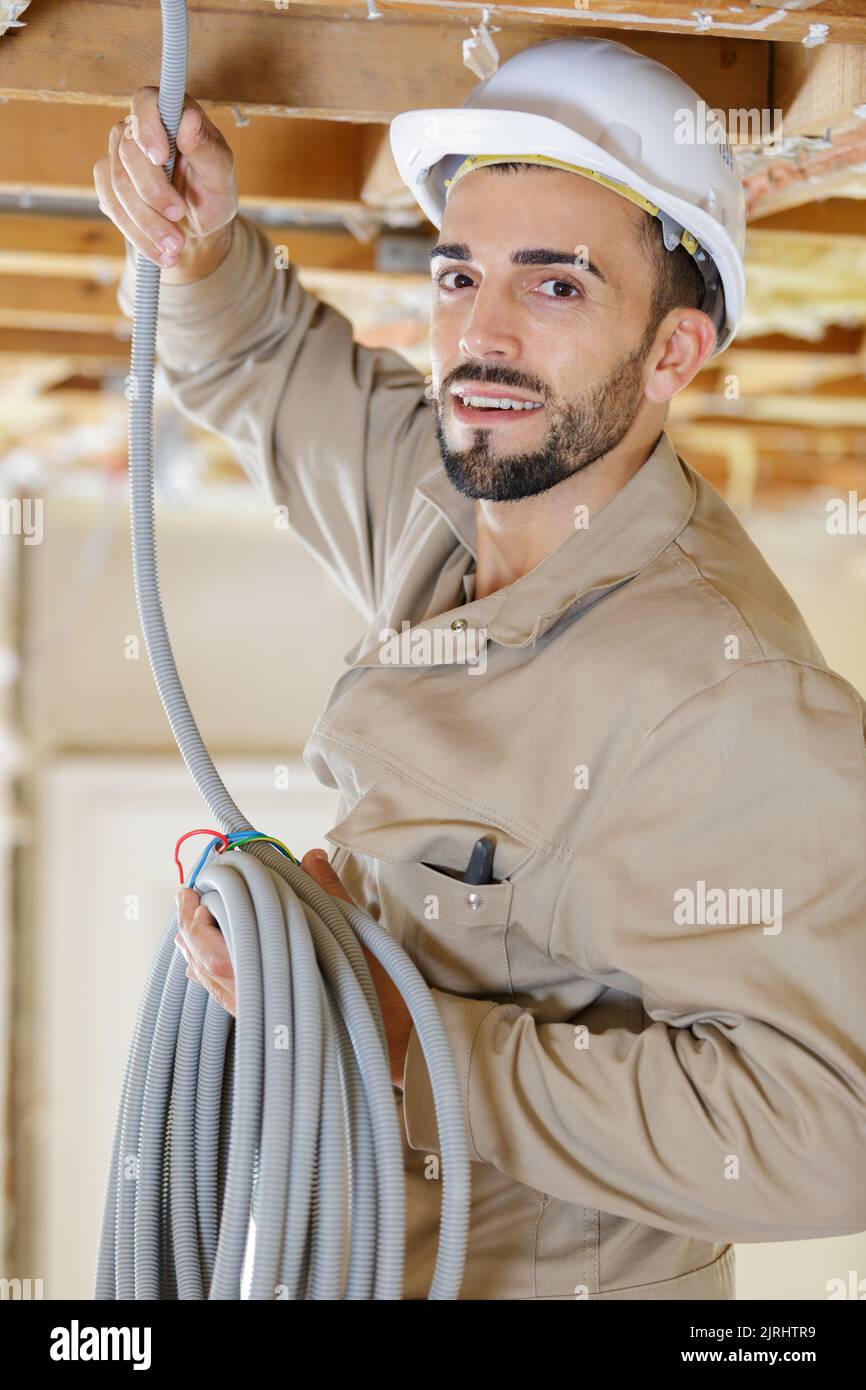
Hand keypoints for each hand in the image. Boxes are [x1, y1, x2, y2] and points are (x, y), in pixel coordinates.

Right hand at [93, 86, 237, 268]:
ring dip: (146, 221)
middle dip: (153, 192)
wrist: (197, 225)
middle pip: (128, 153)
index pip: (145, 101)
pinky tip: (159, 250)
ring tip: (174, 245)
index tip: (160, 157)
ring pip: (117, 184)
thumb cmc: (213, 193)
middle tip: (179, 216)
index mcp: (170, 114)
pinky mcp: (108, 181)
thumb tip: (190, 119)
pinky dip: (136, 232)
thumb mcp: (222, 177)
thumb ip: (208, 150)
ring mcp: (119, 154)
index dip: (147, 127)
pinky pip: (111, 205)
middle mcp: (140, 128)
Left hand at [175, 848, 413, 1087]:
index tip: (203, 886)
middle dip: (191, 925)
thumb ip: (327, 893)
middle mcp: (254, 999)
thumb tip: (310, 858)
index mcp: (273, 978)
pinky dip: (204, 969)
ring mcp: (252, 1012)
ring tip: (189, 916)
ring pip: (207, 977)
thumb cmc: (374, 995)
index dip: (204, 914)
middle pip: (205, 960)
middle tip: (187, 894)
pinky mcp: (256, 1019)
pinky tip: (202, 956)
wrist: (384, 1041)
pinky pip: (217, 992)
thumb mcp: (355, 935)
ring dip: (194, 945)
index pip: (220, 945)